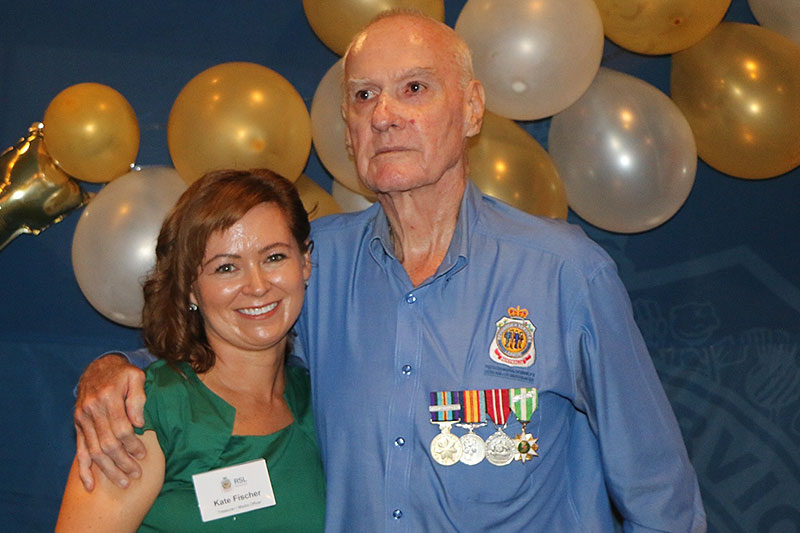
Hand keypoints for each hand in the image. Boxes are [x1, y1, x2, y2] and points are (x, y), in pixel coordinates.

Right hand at [74, 354, 146, 489]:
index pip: (121, 428)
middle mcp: (92, 410)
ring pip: (94, 451)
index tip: (143, 454)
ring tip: (123, 481)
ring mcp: (82, 418)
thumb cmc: (122, 374)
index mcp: (108, 397)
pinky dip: (84, 469)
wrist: (97, 367)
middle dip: (122, 462)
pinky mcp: (78, 424)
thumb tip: (139, 423)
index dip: (132, 444)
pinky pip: (80, 450)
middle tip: (136, 474)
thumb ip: (138, 398)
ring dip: (108, 469)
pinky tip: (90, 484)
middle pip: (107, 444)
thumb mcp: (135, 377)